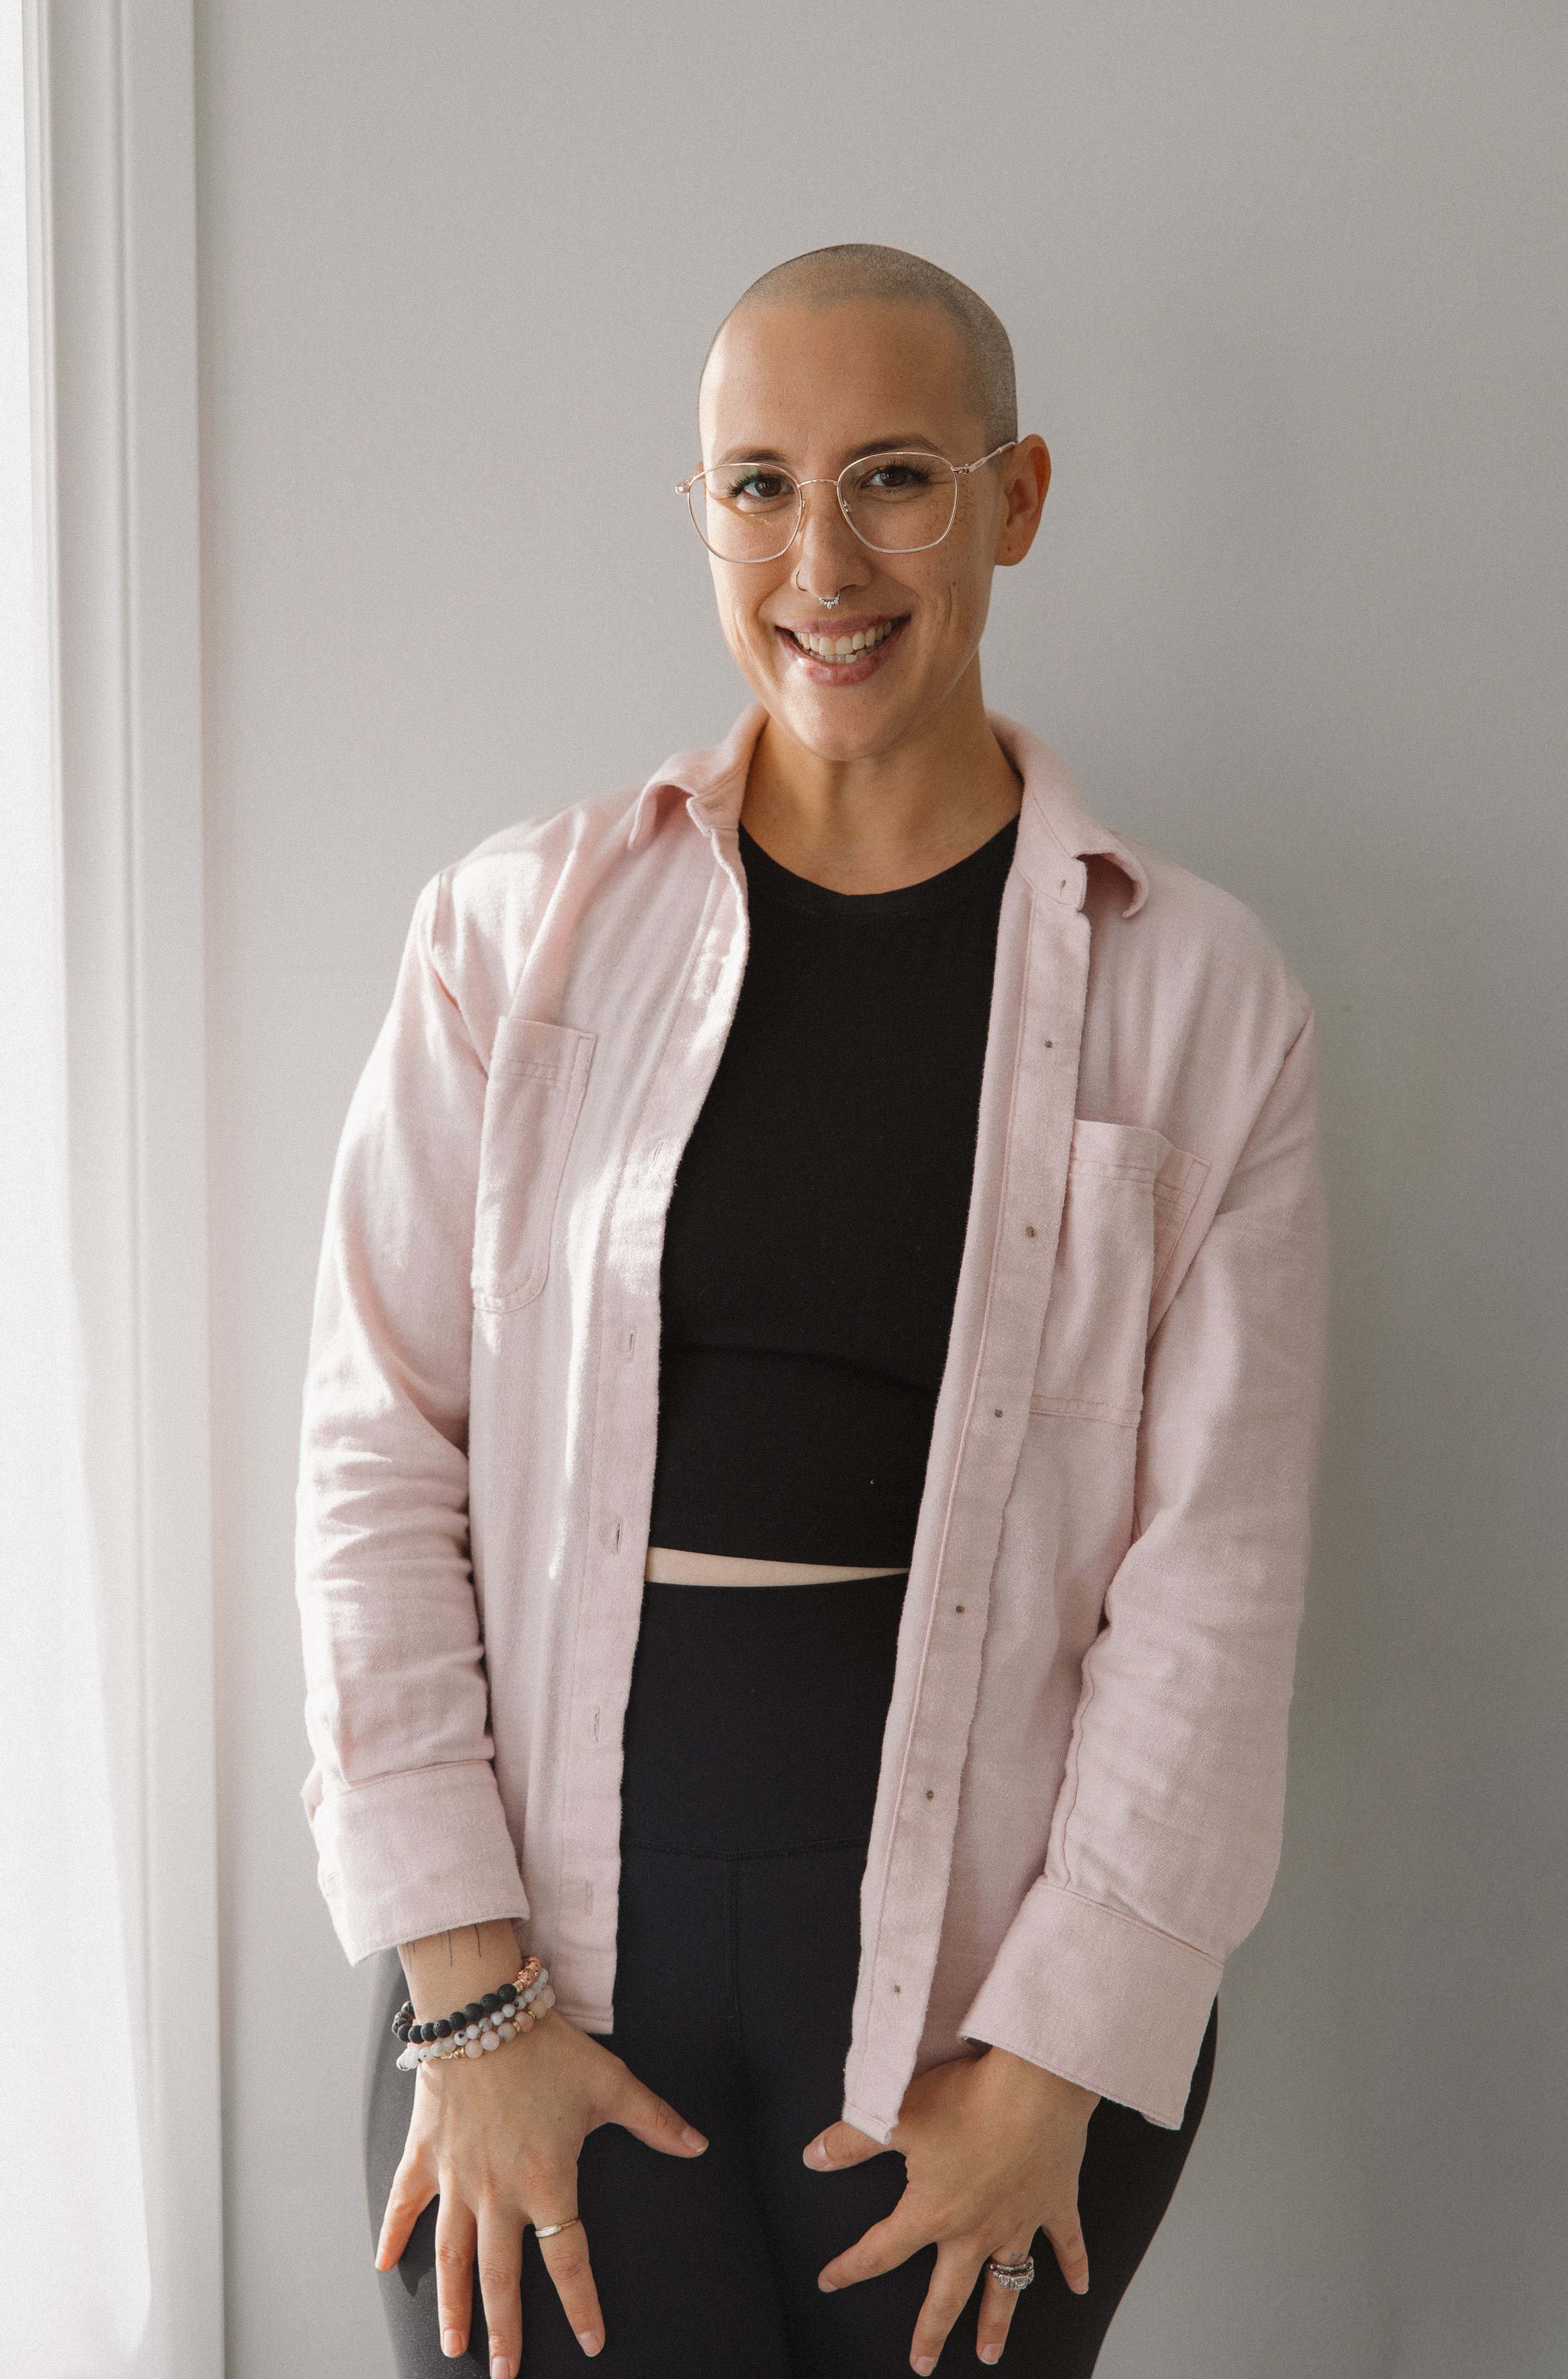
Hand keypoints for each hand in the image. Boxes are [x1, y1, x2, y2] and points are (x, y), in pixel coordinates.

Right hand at [375, 2009, 707, 2374]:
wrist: (482, 2008)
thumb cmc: (547, 2046)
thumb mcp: (610, 2083)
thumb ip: (655, 2120)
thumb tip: (698, 2145)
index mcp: (546, 2181)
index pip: (569, 2259)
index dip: (582, 2304)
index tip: (591, 2341)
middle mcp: (497, 2191)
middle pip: (501, 2276)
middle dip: (503, 2330)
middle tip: (502, 2373)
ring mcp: (455, 2176)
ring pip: (451, 2255)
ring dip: (451, 2303)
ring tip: (451, 2345)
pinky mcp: (423, 2153)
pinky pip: (404, 2203)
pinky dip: (392, 2234)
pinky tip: (383, 2265)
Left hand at [804, 2046, 1099, 2370]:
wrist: (1037, 2084)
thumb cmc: (968, 2098)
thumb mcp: (896, 2115)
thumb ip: (851, 2141)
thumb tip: (813, 2157)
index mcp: (933, 2213)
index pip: (881, 2251)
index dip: (850, 2267)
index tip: (830, 2281)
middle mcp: (976, 2229)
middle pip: (948, 2294)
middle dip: (931, 2330)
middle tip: (921, 2363)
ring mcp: (1019, 2220)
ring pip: (1006, 2284)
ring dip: (997, 2320)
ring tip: (988, 2353)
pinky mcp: (1055, 2202)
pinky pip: (1067, 2242)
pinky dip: (1075, 2264)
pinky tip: (1080, 2286)